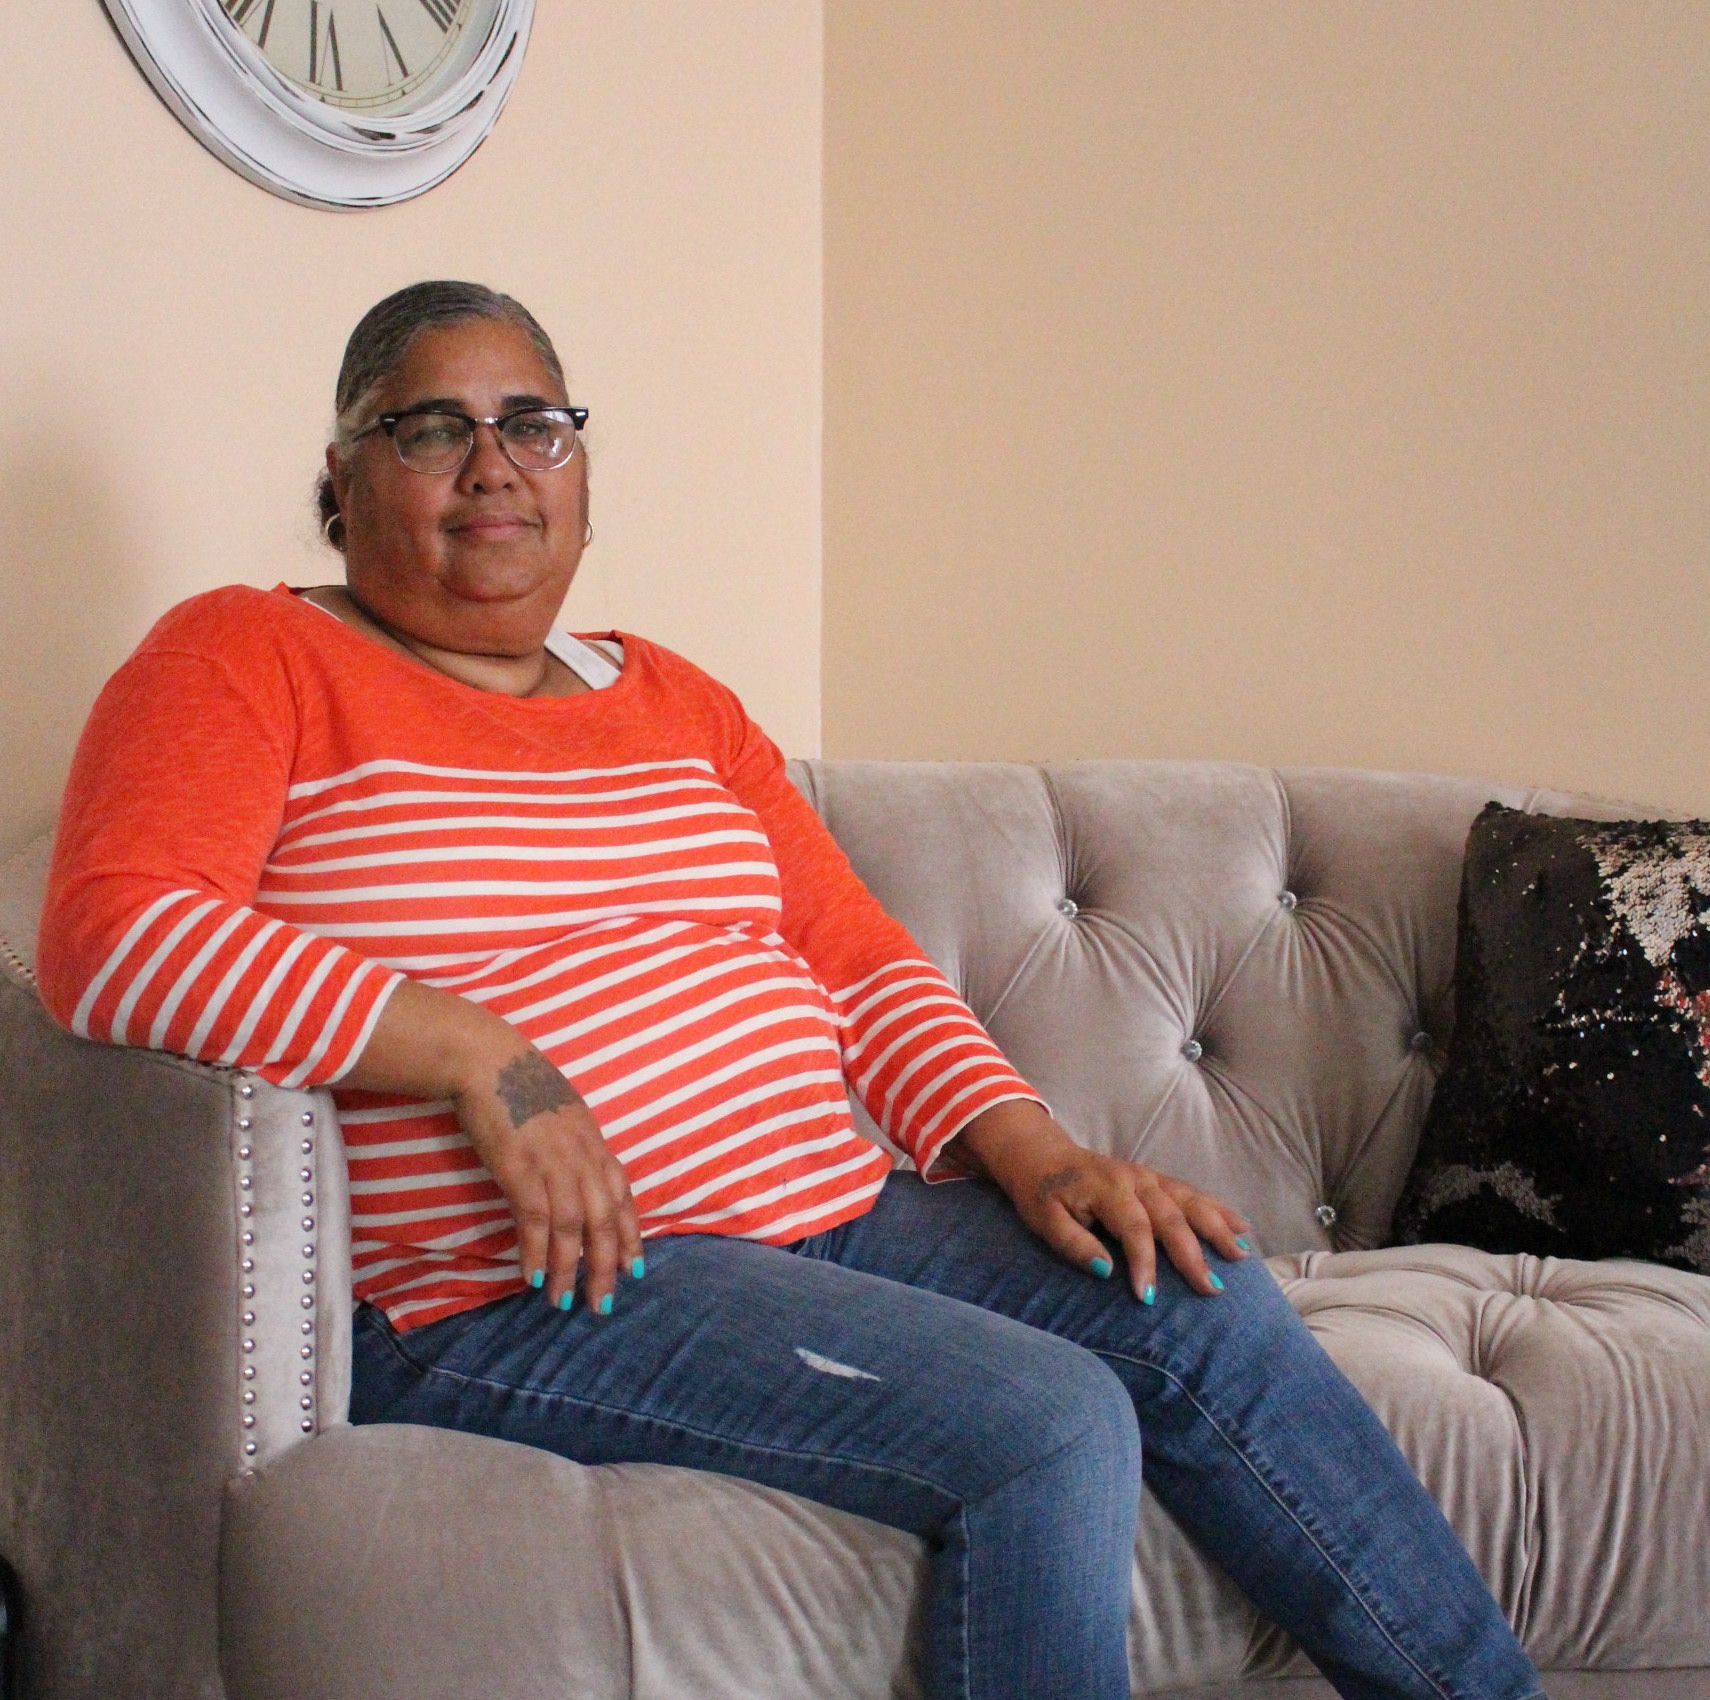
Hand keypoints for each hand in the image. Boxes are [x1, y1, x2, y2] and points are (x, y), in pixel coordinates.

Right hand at [341, 977, 643, 1313]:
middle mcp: (582, 1154)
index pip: (623, 1196)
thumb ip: (574, 1145)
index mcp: (594, 1142)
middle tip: (603, 1305)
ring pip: (573, 1226)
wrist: (487, 1059)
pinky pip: (535, 1218)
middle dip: (607, 1266)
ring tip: (564, 1304)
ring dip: (570, 1270)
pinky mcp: (519, 1166)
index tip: (636, 1268)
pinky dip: (537, 1251)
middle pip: (605, 1220)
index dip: (632, 1235)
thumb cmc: (520, 1083)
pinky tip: (534, 1278)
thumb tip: (575, 1177)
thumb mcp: (562, 1113)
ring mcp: (552, 1161)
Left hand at [944, 1100, 1250, 1299]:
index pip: (1134, 1229)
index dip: (1143, 1263)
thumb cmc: (1042, 1193)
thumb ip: (1072, 1243)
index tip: (1149, 1298)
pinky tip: (1241, 1227)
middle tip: (1213, 1288)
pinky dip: (1218, 1209)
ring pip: (1190, 1201)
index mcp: (1107, 1188)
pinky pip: (1192, 1194)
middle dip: (1193, 1254)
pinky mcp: (1156, 1180)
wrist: (1040, 1154)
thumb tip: (1105, 1271)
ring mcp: (1149, 1177)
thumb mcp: (1043, 1219)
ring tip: (1242, 1254)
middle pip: (1171, 1217)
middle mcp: (1135, 1180)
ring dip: (1218, 1227)